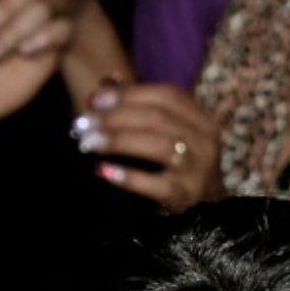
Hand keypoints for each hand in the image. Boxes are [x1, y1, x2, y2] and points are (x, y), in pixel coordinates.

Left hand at [75, 79, 219, 211]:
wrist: (206, 207)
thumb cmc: (179, 164)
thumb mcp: (167, 132)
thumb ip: (139, 105)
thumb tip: (106, 83)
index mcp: (201, 120)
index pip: (167, 95)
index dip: (129, 94)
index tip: (96, 100)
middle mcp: (205, 141)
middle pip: (158, 118)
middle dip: (115, 117)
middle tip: (83, 124)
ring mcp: (199, 170)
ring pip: (158, 146)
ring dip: (118, 141)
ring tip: (89, 143)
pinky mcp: (187, 195)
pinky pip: (157, 185)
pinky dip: (128, 177)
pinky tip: (104, 171)